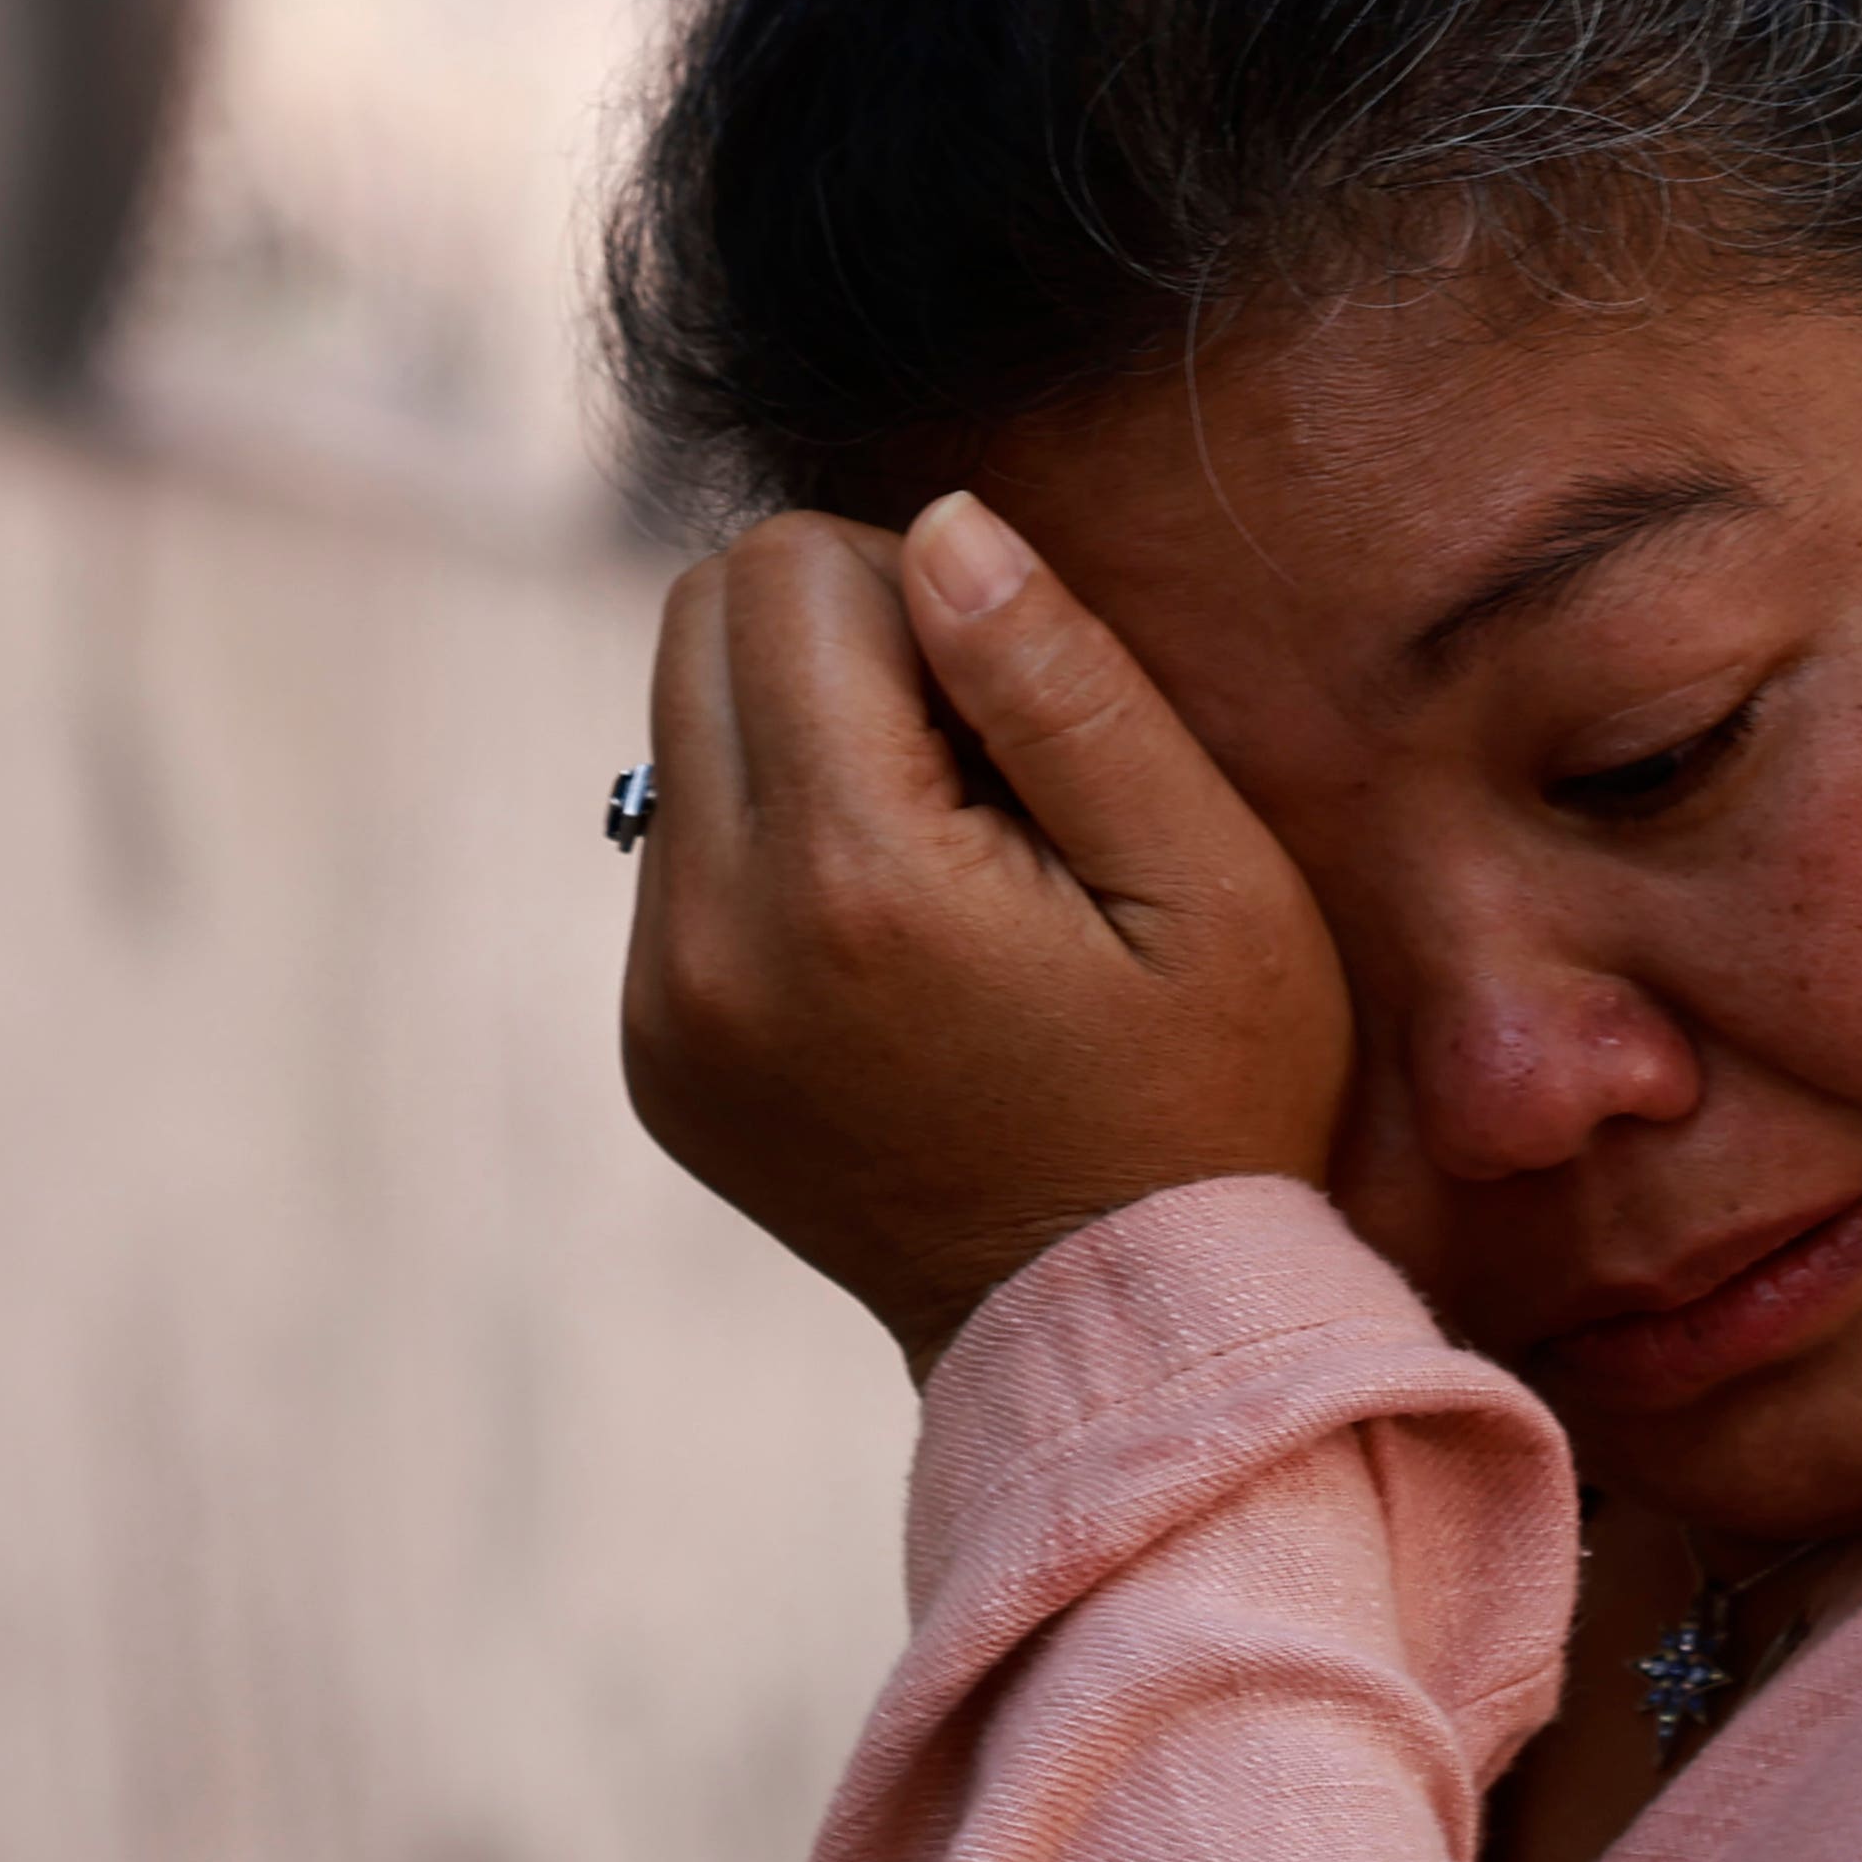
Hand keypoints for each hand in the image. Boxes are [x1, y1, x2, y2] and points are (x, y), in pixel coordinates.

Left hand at [619, 492, 1357, 1378]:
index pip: (786, 570)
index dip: (916, 590)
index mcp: (844, 877)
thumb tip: (940, 528)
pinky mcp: (653, 1053)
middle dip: (838, 638)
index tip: (1016, 715)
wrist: (1120, 1333)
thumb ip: (1063, 682)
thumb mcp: (1207, 880)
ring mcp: (662, 1007)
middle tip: (980, 765)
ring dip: (806, 741)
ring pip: (682, 725)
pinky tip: (902, 944)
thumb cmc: (1207, 1097)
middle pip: (699, 621)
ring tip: (948, 861)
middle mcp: (709, 940)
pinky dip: (780, 847)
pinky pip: (683, 851)